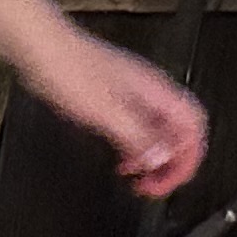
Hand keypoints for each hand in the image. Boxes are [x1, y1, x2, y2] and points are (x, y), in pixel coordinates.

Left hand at [25, 30, 207, 198]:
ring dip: (154, 159)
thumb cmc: (69, 70)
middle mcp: (150, 92)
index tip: (172, 181)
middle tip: (153, 186)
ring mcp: (134, 96)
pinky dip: (136, 150)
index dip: (189, 157)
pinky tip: (122, 161)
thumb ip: (136, 136)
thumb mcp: (106, 112)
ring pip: (160, 133)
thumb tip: (160, 157)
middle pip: (181, 131)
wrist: (44, 50)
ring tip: (138, 179)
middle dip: (174, 163)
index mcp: (155, 91)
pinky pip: (139, 130)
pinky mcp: (116, 100)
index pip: (193, 126)